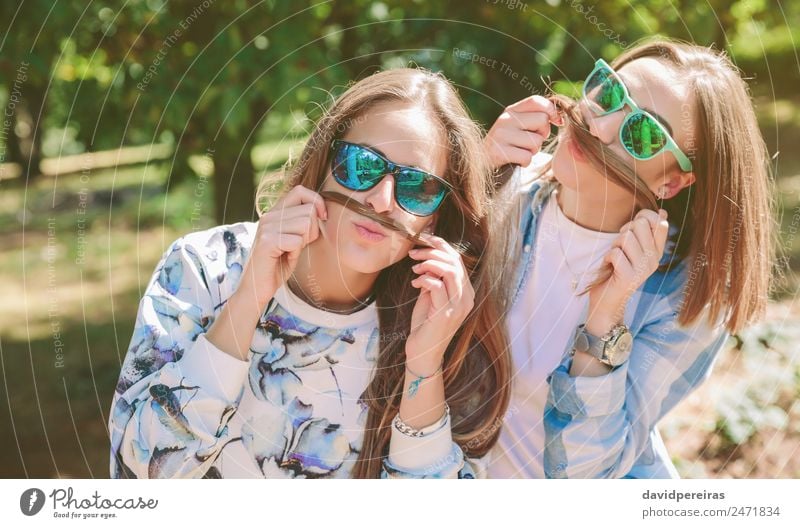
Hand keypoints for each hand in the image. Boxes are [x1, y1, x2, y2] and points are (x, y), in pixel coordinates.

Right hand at [236, 185, 327, 310]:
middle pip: (309, 210)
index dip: (316, 202)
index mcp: (275, 212)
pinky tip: (284, 257)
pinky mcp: (266, 241)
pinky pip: (297, 240)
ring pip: (305, 224)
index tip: (322, 218)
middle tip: (298, 245)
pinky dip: (296, 252)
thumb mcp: (294, 239)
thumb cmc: (278, 265)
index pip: (300, 191)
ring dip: (303, 242)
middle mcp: (269, 215)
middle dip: (312, 230)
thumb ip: (303, 223)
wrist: (257, 287)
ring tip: (290, 251)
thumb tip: (322, 210)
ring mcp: (266, 227)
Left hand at [405, 235, 474, 373]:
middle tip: (414, 253)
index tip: (423, 240)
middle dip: (432, 252)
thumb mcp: (430, 297)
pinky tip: (415, 283)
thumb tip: (427, 261)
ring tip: (415, 268)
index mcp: (465, 292)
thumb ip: (433, 280)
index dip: (441, 246)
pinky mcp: (446, 314)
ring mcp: (458, 307)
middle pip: (455, 262)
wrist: (423, 353)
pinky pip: (437, 286)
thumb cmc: (426, 325)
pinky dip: (424, 279)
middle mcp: (466, 298)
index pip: (458, 260)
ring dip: (428, 264)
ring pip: (449, 271)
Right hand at [483, 95, 562, 168]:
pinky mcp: (499, 152)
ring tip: (520, 151)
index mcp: (511, 110)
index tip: (556, 121)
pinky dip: (525, 162)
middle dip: (542, 134)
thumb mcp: (519, 126)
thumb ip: (536, 117)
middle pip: (542, 120)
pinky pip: (527, 157)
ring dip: (533, 151)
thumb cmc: (510, 146)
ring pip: (536, 142)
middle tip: (531, 142)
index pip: (537, 101)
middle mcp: (505, 119)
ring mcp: (500, 135)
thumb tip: (559, 117)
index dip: (552, 110)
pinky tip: (515, 160)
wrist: (484, 165)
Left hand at [587, 209, 669, 332]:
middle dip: (624, 231)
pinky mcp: (630, 277)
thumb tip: (663, 211)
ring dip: (614, 245)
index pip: (660, 222)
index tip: (632, 227)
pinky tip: (610, 268)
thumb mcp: (633, 249)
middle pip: (640, 225)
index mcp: (657, 251)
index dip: (644, 216)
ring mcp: (643, 269)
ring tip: (615, 258)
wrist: (607, 302)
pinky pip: (615, 253)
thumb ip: (644, 232)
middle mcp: (654, 259)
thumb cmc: (616, 270)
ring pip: (626, 238)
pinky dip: (607, 258)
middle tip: (620, 246)